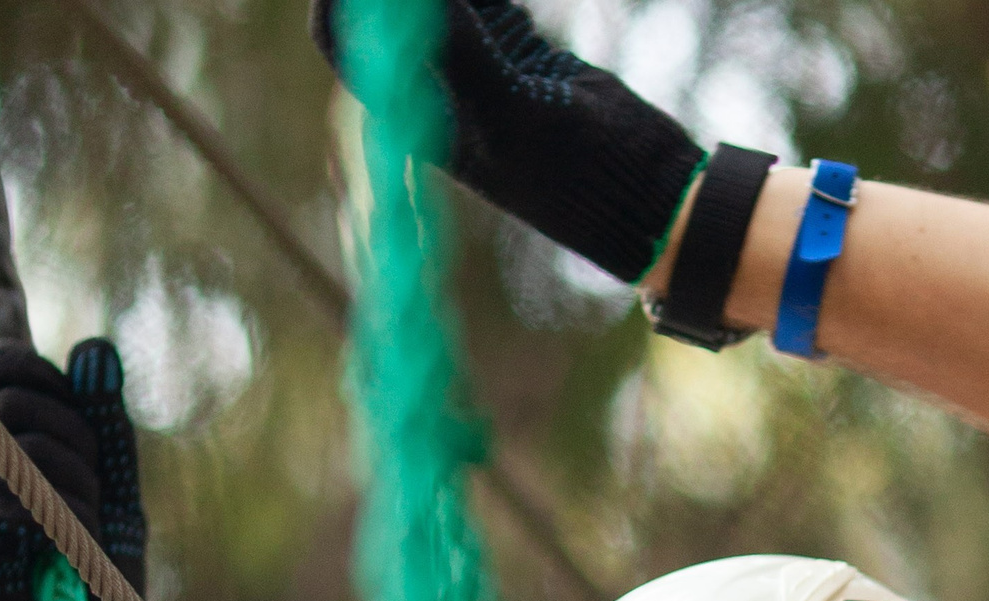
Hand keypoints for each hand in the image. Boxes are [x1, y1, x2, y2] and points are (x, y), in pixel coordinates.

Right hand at [0, 339, 147, 600]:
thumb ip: (103, 433)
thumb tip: (96, 348)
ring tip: (79, 544)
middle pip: (6, 380)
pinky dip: (63, 523)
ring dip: (78, 486)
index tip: (64, 390)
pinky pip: (21, 492)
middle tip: (93, 488)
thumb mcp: (111, 504)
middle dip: (70, 421)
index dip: (28, 364)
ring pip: (24, 438)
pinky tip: (59, 564)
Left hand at [310, 0, 703, 282]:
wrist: (646, 192)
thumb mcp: (515, 110)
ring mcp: (472, 62)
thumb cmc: (577, 172)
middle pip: (385, 9)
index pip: (342, 36)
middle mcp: (431, 84)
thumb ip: (461, 43)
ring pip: (438, 0)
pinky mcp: (514, 46)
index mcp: (413, 112)